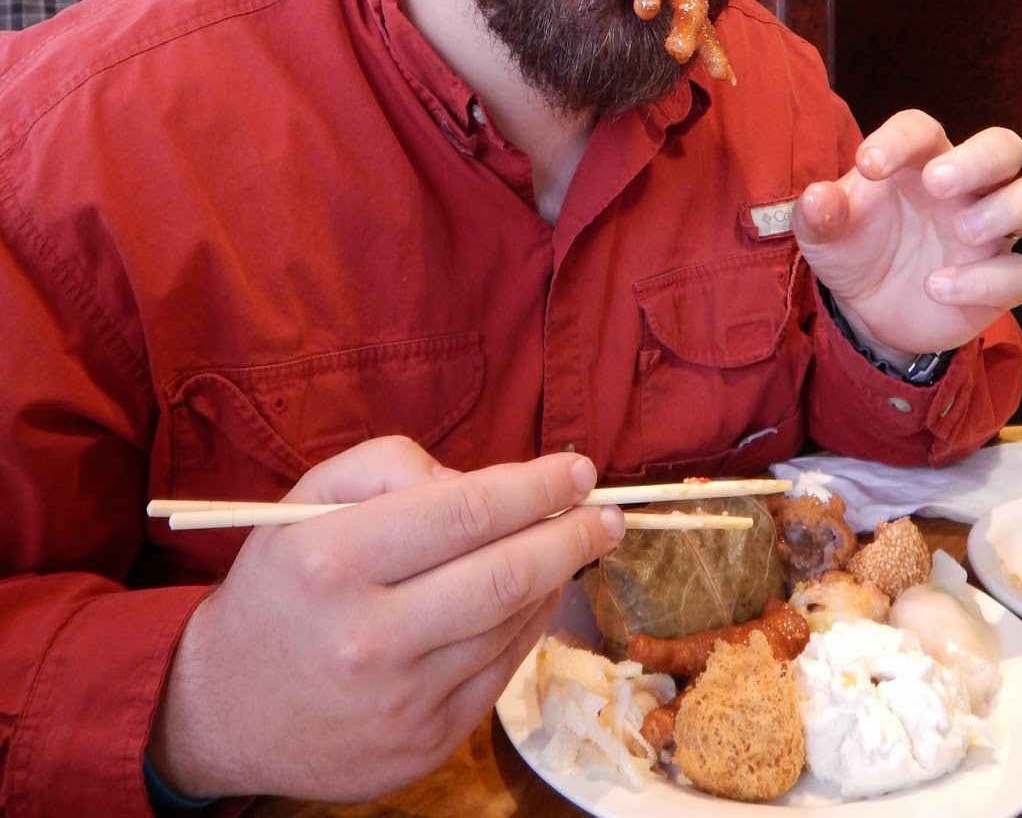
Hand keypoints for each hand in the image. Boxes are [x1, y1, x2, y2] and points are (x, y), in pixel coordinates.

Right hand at [148, 437, 624, 800]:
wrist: (224, 709)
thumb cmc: (279, 586)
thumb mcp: (308, 501)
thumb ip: (390, 465)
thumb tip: (478, 481)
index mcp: (331, 561)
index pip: (463, 510)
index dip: (534, 486)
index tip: (577, 467)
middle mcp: (366, 636)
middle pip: (504, 572)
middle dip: (570, 533)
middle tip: (607, 511)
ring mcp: (399, 700)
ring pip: (510, 623)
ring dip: (558, 577)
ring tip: (578, 542)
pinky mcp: (422, 745)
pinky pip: (501, 673)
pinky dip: (530, 625)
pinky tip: (541, 593)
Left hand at [793, 110, 1021, 355]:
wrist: (868, 311)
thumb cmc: (854, 250)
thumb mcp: (824, 236)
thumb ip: (819, 214)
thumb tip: (817, 198)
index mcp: (919, 162)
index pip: (922, 129)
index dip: (899, 139)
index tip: (868, 165)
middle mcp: (965, 189)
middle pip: (1004, 147)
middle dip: (979, 158)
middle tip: (938, 183)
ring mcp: (990, 232)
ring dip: (1006, 208)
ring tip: (961, 229)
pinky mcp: (1000, 280)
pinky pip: (1021, 272)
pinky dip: (985, 280)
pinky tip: (937, 287)